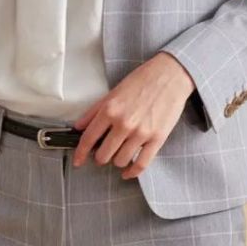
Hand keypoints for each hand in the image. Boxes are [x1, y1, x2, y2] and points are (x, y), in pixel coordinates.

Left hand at [71, 52, 195, 179]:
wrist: (169, 75)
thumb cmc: (141, 80)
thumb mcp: (113, 92)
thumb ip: (94, 110)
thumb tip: (79, 126)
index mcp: (110, 109)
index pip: (89, 138)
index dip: (80, 153)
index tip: (77, 161)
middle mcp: (123, 123)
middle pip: (103, 155)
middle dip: (100, 157)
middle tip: (102, 153)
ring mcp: (141, 133)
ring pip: (120, 161)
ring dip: (116, 161)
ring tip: (118, 153)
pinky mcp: (157, 139)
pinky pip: (141, 164)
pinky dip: (131, 172)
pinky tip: (127, 172)